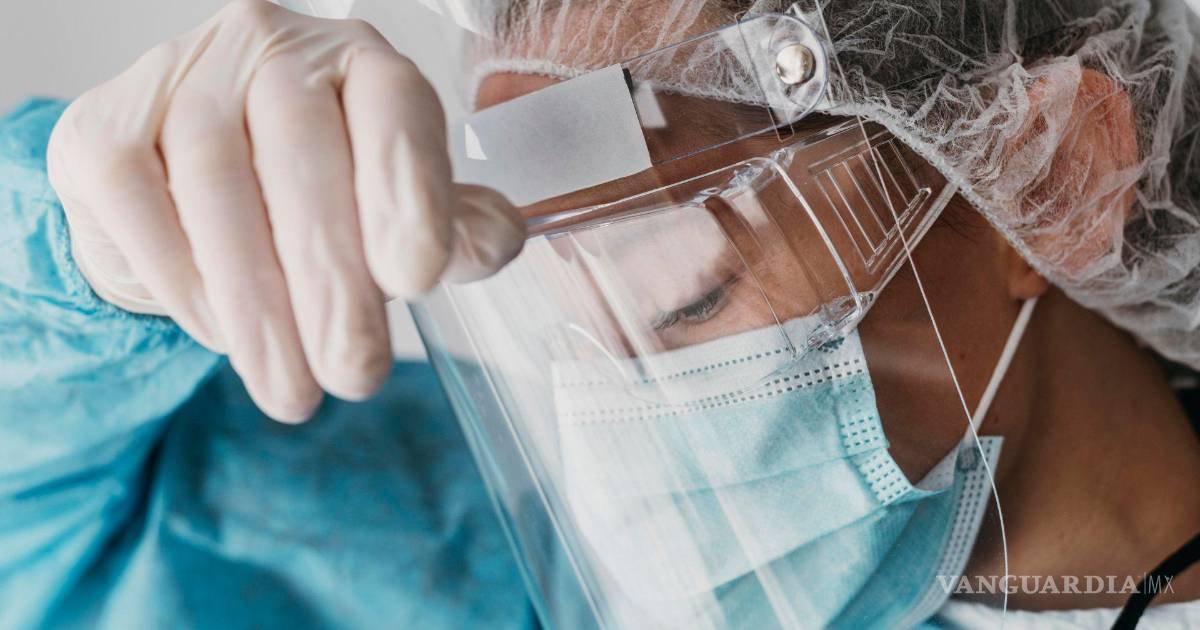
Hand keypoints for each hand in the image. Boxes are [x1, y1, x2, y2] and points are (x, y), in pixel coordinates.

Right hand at [46, 0, 524, 421]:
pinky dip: (188, 286)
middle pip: (303, 154)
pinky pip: (143, 209)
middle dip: (333, 281)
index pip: (394, 107)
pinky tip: (225, 339)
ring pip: (218, 188)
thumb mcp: (393, 212)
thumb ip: (451, 226)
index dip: (408, 190)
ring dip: (260, 307)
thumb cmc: (310, 202)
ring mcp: (179, 80)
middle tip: (357, 373)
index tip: (419, 277)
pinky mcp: (102, 131)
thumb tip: (488, 243)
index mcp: (360, 63)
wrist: (182, 203)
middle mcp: (271, 49)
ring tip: (294, 389)